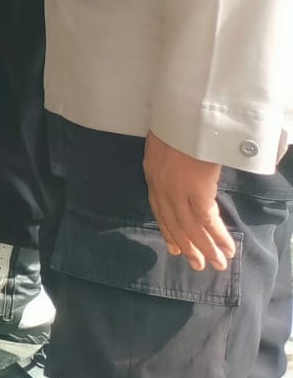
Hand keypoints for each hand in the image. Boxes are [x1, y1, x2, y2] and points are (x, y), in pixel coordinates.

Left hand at [144, 132, 234, 271]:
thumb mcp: (164, 141)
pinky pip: (207, 221)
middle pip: (174, 222)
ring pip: (190, 227)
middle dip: (186, 245)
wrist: (184, 113)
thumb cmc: (177, 122)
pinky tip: (226, 249)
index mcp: (152, 173)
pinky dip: (217, 237)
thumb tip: (183, 167)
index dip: (167, 229)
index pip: (158, 208)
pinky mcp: (195, 191)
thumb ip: (170, 158)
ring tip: (216, 264)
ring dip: (205, 248)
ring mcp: (177, 191)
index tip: (174, 246)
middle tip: (195, 264)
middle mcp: (161, 186)